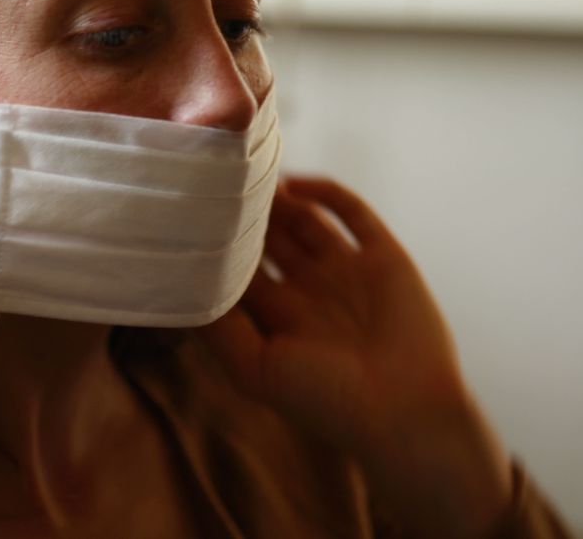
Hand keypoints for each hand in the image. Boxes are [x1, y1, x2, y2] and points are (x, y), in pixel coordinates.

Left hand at [202, 176, 511, 536]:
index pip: (239, 269)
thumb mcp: (254, 368)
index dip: (218, 243)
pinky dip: (325, 192)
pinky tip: (294, 182)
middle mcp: (310, 292)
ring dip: (278, 198)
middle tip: (218, 181)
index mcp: (279, 319)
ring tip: (248, 173)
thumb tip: (179, 286)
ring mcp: (347, 272)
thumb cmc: (324, 400)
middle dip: (246, 213)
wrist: (404, 410)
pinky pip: (352, 213)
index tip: (191, 215)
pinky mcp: (384, 257)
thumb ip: (218, 328)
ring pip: (305, 220)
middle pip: (269, 238)